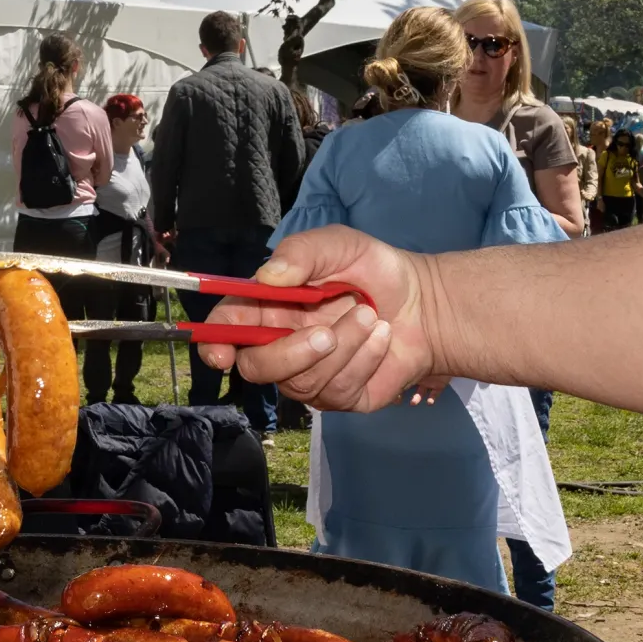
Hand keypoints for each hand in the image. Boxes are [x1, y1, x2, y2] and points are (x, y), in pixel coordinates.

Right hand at [199, 227, 440, 413]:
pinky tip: (382, 338)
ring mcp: (312, 376)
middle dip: (289, 354)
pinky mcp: (342, 396)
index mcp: (269, 309)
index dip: (216, 344)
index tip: (222, 353)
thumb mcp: (339, 245)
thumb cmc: (375, 270)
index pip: (227, 330)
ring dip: (342, 348)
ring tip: (370, 317)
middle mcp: (283, 346)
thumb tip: (267, 277)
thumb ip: (300, 252)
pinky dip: (364, 360)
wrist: (426, 302)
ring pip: (301, 383)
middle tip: (326, 333)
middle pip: (256, 368)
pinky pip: (338, 392)